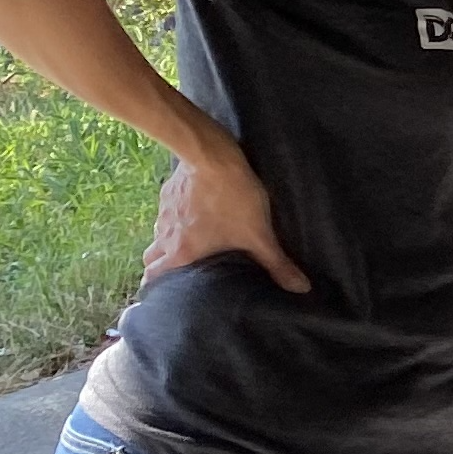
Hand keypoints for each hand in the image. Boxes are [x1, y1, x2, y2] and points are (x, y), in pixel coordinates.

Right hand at [145, 148, 310, 292]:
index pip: (154, 276)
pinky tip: (192, 214)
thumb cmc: (233, 199)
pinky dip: (174, 219)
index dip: (154, 287)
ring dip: (167, 242)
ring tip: (186, 245)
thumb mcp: (259, 234)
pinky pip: (166, 212)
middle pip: (150, 258)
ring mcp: (163, 213)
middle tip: (174, 272)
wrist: (211, 157)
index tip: (160, 296)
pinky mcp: (168, 192)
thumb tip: (302, 288)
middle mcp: (164, 235)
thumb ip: (277, 263)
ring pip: (158, 234)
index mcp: (180, 251)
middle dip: (158, 267)